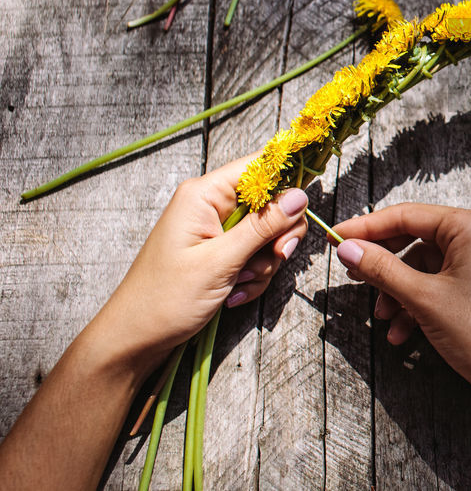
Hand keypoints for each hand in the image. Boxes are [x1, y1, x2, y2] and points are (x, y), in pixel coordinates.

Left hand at [89, 157, 308, 371]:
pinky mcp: (219, 252)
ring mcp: (215, 230)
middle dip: (278, 235)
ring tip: (240, 284)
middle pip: (270, 203)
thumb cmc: (164, 299)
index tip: (302, 208)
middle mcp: (211, 206)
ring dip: (264, 263)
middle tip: (278, 257)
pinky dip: (253, 276)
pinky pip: (254, 255)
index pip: (258, 166)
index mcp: (204, 195)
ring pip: (267, 233)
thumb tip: (300, 196)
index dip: (287, 179)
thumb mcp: (219, 263)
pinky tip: (234, 294)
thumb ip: (262, 227)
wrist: (134, 339)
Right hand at [331, 202, 470, 404]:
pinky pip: (438, 285)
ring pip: (424, 268)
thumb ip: (381, 269)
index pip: (407, 215)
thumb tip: (348, 248)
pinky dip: (417, 305)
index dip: (366, 227)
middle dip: (383, 265)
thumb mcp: (422, 297)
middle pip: (415, 240)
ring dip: (398, 292)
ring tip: (382, 316)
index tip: (335, 236)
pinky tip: (401, 332)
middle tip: (352, 276)